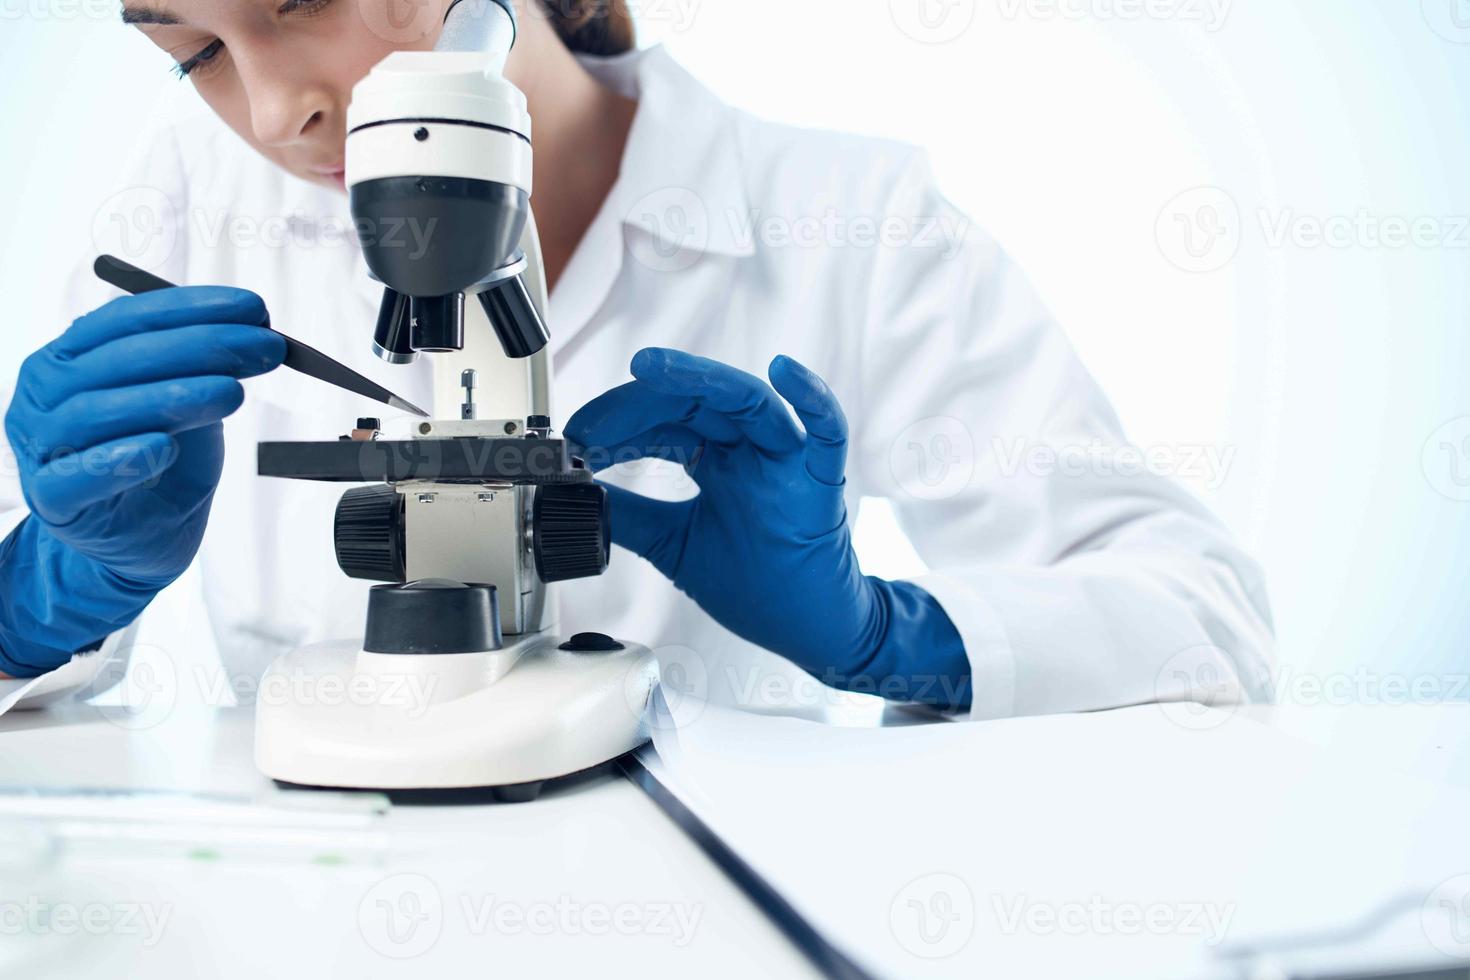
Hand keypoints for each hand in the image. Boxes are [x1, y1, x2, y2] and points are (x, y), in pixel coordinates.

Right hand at [0, 287, 284, 674]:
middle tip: (261, 349)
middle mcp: (46, 393)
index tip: (254, 309)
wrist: (144, 537)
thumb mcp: (190, 406)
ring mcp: (41, 446)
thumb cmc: (160, 463)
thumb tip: (255, 332)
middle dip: (198, 346)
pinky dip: (118, 458)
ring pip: (94, 411)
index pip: (127, 319)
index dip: (192, 308)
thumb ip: (206, 369)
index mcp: (72, 357)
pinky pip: (75, 476)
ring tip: (229, 394)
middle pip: (115, 359)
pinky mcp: (51, 500)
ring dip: (167, 397)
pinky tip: (162, 447)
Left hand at [566, 349, 970, 707]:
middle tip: (590, 424)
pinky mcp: (822, 482)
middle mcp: (751, 452)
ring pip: (749, 402)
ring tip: (652, 367)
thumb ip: (630, 518)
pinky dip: (813, 398)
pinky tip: (785, 372)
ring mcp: (787, 461)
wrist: (806, 628)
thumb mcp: (674, 546)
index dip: (619, 425)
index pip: (665, 422)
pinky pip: (827, 432)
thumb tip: (576, 497)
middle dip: (639, 402)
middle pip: (696, 404)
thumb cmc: (757, 585)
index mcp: (719, 462)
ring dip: (701, 379)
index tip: (577, 442)